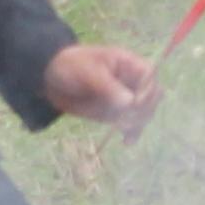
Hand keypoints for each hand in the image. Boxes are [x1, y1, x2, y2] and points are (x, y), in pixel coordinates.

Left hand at [44, 41, 158, 129]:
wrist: (52, 79)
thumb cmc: (71, 65)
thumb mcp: (88, 72)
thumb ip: (108, 87)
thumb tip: (130, 103)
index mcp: (129, 64)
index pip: (149, 77)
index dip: (147, 91)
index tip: (134, 104)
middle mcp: (132, 81)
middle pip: (151, 98)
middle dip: (143, 110)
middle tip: (126, 120)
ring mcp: (126, 99)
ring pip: (144, 113)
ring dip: (137, 123)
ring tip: (124, 131)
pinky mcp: (118, 113)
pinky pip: (132, 124)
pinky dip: (132, 132)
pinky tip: (127, 141)